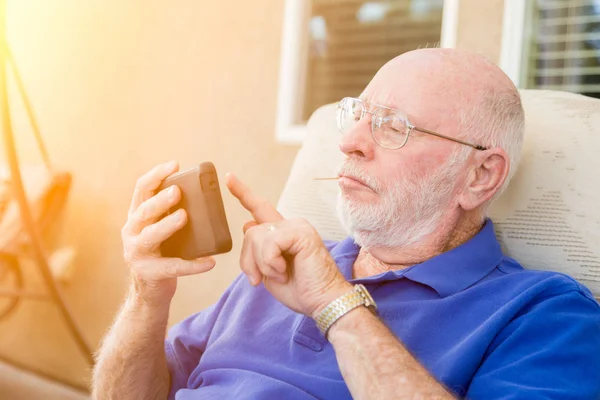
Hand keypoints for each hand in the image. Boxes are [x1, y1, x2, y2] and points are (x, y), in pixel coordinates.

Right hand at [121, 161, 215, 306]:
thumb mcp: (161, 229)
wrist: (150, 291)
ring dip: (167, 225)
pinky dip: (193, 265)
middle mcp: (131, 232)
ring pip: (150, 236)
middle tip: (178, 191)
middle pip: (143, 212)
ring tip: (184, 217)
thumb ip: (171, 212)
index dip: (156, 175)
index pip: (142, 189)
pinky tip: (209, 263)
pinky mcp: (149, 273)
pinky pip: (173, 267)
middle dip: (159, 200)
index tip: (174, 164)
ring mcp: (137, 253)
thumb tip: (204, 192)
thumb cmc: (162, 252)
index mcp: (137, 217)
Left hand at [226, 173, 351, 317]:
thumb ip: (258, 249)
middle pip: (251, 231)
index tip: (229, 178)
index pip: (260, 208)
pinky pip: (269, 243)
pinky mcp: (300, 232)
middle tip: (259, 280)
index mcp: (284, 233)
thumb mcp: (269, 270)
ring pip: (255, 236)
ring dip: (261, 263)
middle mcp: (291, 224)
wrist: (323, 302)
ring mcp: (297, 226)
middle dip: (248, 260)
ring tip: (280, 274)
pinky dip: (270, 262)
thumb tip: (247, 224)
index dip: (243, 193)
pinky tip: (283, 271)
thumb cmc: (301, 290)